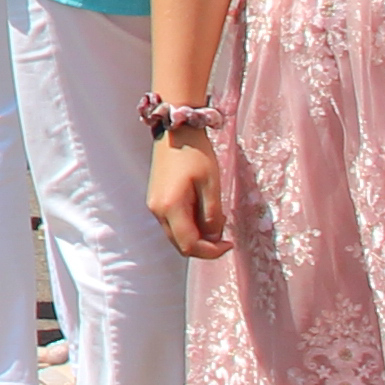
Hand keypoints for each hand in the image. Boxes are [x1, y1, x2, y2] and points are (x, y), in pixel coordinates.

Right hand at [147, 129, 232, 259]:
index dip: (211, 252)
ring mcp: (154, 206)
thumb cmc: (196, 155)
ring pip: (176, 235)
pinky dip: (189, 226)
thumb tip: (214, 237)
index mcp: (170, 207)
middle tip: (225, 233)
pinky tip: (202, 212)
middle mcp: (157, 211)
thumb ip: (212, 215)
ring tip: (216, 219)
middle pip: (180, 244)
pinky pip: (173, 224)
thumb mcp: (211, 185)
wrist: (176, 132)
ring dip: (197, 236)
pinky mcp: (156, 200)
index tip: (230, 244)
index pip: (189, 245)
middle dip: (204, 246)